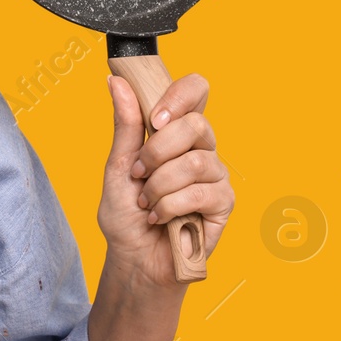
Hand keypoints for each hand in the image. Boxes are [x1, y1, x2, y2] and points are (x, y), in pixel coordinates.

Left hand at [97, 72, 234, 288]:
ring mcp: (216, 176)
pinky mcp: (224, 203)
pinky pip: (200, 193)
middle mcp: (201, 148)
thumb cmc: (126, 214)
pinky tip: (160, 218)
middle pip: (196, 124)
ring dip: (159, 185)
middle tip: (139, 174)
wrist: (133, 258)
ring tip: (146, 203)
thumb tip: (116, 81)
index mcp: (176, 133)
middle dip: (156, 151)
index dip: (179, 96)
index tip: (154, 119)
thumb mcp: (118, 165)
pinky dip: (170, 206)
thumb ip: (125, 125)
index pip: (196, 91)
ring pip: (195, 161)